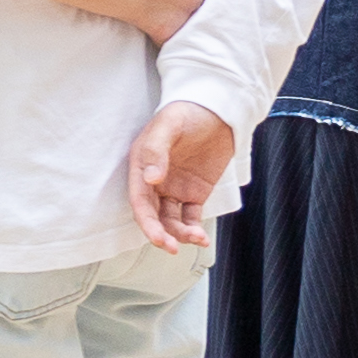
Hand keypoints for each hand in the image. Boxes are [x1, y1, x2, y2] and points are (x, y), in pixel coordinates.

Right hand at [127, 101, 236, 249]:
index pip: (140, 200)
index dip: (146, 222)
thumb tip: (151, 179)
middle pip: (153, 215)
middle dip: (161, 234)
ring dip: (180, 233)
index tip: (158, 237)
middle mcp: (155, 180)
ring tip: (196, 239)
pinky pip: (190, 217)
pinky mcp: (194, 193)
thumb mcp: (169, 125)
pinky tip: (201, 237)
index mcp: (142, 165)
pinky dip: (194, 229)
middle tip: (173, 247)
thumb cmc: (187, 111)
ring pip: (171, 220)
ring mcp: (174, 188)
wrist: (217, 110)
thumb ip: (157, 151)